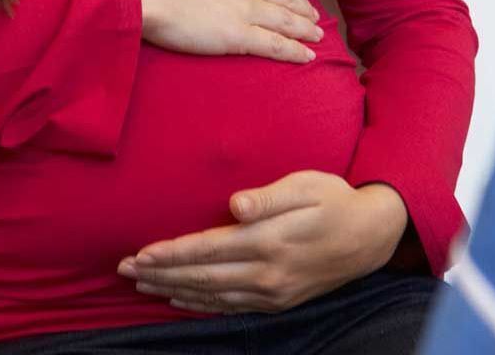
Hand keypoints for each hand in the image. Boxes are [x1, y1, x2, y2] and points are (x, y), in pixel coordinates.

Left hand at [119, 172, 409, 313]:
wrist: (370, 238)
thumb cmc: (334, 201)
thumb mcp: (307, 186)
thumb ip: (270, 197)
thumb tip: (235, 204)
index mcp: (271, 241)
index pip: (209, 249)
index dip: (173, 252)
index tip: (141, 252)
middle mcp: (268, 273)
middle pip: (203, 276)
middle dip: (160, 273)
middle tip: (124, 269)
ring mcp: (272, 293)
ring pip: (212, 296)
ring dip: (173, 290)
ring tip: (140, 284)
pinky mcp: (277, 302)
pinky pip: (229, 308)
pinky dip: (200, 305)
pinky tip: (180, 298)